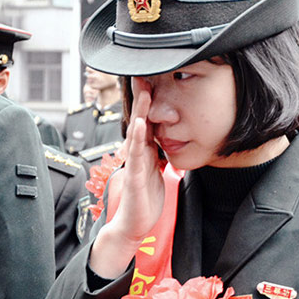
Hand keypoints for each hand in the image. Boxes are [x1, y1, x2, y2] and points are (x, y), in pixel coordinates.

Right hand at [89, 78, 164, 277]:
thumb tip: (164, 139)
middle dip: (142, 98)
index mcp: (144, 151)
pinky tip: (140, 124)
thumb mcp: (156, 170)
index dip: (149, 101)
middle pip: (139, 120)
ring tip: (144, 91)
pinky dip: (137, 138)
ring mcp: (134, 164)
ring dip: (140, 111)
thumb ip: (157, 153)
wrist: (133, 224)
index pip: (146, 121)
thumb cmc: (144, 198)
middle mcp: (137, 154)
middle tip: (143, 74)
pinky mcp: (135, 177)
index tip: (152, 78)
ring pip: (137, 133)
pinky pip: (136, 155)